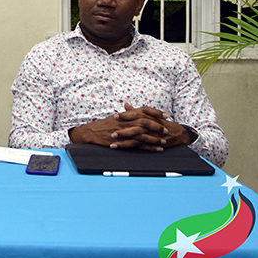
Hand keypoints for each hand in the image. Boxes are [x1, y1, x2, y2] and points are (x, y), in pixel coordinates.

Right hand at [69, 103, 192, 151]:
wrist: (91, 132)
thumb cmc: (103, 125)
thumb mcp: (115, 117)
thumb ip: (126, 113)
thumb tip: (132, 108)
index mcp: (126, 115)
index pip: (144, 110)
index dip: (155, 112)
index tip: (165, 115)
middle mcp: (127, 121)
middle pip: (146, 121)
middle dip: (158, 125)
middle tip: (166, 129)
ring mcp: (125, 131)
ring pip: (144, 133)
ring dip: (156, 137)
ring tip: (164, 141)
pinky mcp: (124, 141)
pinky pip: (140, 144)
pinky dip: (150, 147)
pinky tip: (157, 149)